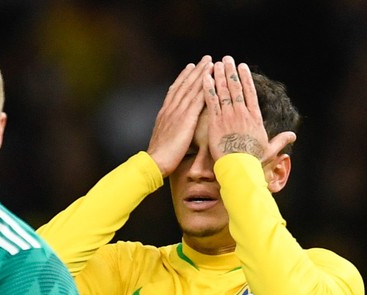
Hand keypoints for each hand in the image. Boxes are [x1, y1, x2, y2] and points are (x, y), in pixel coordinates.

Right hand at [146, 55, 212, 175]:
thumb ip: (169, 131)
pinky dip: (204, 87)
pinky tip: (211, 79)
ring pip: (191, 88)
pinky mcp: (186, 118)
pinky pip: (197, 99)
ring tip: (210, 62)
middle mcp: (170, 109)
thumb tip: (173, 131)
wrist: (155, 162)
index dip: (183, 78)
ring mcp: (178, 113)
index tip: (190, 68)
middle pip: (184, 85)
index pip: (174, 91)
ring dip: (202, 74)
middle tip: (204, 59)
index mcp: (164, 114)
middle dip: (195, 71)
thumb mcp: (163, 139)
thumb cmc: (159, 158)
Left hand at [203, 56, 295, 162]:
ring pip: (223, 91)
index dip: (245, 78)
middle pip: (236, 87)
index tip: (242, 67)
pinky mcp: (215, 122)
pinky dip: (208, 89)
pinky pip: (211, 101)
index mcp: (254, 117)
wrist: (239, 168)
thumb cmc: (253, 161)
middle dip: (231, 71)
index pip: (250, 92)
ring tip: (216, 64)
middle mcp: (241, 113)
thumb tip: (293, 136)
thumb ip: (280, 140)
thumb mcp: (270, 149)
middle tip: (227, 59)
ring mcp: (228, 116)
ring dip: (219, 76)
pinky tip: (205, 78)